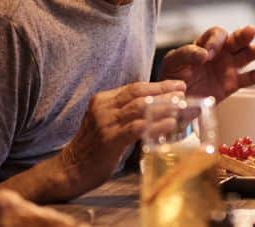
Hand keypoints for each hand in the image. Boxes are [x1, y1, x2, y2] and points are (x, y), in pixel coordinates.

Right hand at [49, 80, 185, 197]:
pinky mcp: (108, 140)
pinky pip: (136, 128)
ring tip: (182, 105)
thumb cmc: (93, 149)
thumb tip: (157, 110)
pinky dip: (156, 124)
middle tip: (184, 90)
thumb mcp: (107, 124)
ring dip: (164, 105)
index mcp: (103, 100)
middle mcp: (103, 107)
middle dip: (164, 90)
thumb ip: (126, 115)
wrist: (70, 170)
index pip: (134, 87)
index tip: (177, 85)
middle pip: (139, 93)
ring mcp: (105, 123)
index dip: (158, 85)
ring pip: (139, 107)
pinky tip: (170, 123)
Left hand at [161, 25, 254, 101]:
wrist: (174, 103)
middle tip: (250, 32)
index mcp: (203, 44)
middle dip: (243, 35)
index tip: (207, 55)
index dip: (214, 42)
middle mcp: (219, 53)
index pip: (214, 35)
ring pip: (246, 55)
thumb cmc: (171, 79)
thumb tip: (204, 55)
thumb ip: (185, 55)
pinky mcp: (232, 84)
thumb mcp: (172, 63)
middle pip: (235, 40)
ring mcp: (227, 68)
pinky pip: (249, 77)